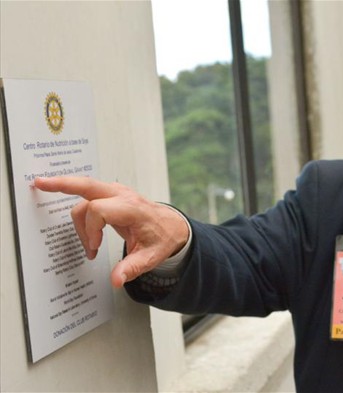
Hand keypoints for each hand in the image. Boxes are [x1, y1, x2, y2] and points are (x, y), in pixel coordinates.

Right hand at [33, 177, 189, 287]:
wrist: (172, 226)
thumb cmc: (162, 238)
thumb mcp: (151, 257)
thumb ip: (132, 268)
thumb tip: (116, 280)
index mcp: (132, 208)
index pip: (99, 210)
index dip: (90, 231)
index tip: (94, 248)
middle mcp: (123, 195)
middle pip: (87, 185)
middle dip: (62, 184)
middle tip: (40, 184)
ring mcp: (116, 191)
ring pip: (84, 191)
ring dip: (78, 218)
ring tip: (89, 245)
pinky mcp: (111, 194)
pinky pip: (88, 191)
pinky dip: (74, 195)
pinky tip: (61, 196)